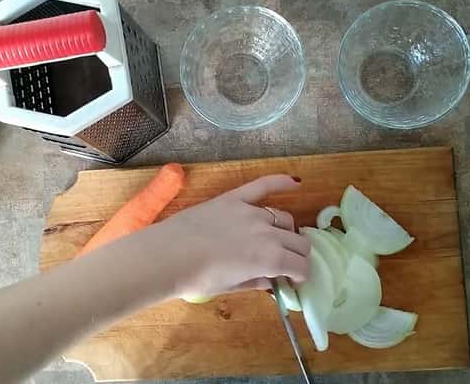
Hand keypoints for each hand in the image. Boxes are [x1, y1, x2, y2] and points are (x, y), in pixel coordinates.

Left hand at [141, 175, 309, 297]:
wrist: (168, 255)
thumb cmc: (197, 279)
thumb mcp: (230, 287)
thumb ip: (255, 282)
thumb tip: (271, 282)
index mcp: (270, 259)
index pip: (301, 266)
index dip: (301, 275)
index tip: (294, 280)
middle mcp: (268, 233)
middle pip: (298, 242)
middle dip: (299, 255)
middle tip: (288, 263)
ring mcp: (251, 212)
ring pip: (284, 219)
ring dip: (287, 232)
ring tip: (279, 240)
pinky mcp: (234, 198)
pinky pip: (262, 185)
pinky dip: (281, 182)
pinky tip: (295, 182)